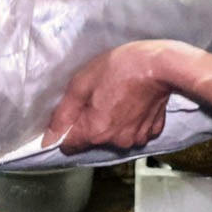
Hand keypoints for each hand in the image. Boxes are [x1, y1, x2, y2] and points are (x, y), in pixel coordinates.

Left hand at [42, 41, 180, 153]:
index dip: (66, 131)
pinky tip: (133, 102)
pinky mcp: (152, 131)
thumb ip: (63, 114)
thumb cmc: (121, 68)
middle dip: (91, 123)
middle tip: (98, 98)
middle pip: (92, 141)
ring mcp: (136, 139)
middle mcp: (116, 142)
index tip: (71, 116)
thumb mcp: (81, 83)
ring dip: (112, 122)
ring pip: (114, 136)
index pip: (68, 147)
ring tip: (118, 97)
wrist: (161, 65)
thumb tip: (49, 138)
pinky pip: (134, 131)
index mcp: (95, 132)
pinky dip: (131, 120)